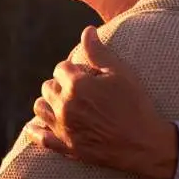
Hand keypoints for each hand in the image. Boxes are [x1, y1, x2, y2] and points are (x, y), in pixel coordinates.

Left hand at [25, 26, 178, 178]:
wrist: (145, 145)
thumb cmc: (136, 105)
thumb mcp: (121, 74)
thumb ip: (99, 52)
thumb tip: (87, 31)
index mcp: (77, 85)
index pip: (61, 67)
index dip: (74, 69)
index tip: (87, 74)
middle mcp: (65, 106)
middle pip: (49, 86)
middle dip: (61, 84)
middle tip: (79, 89)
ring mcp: (63, 128)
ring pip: (40, 108)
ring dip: (48, 102)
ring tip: (62, 103)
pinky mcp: (65, 147)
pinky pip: (39, 138)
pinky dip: (34, 130)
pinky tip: (33, 126)